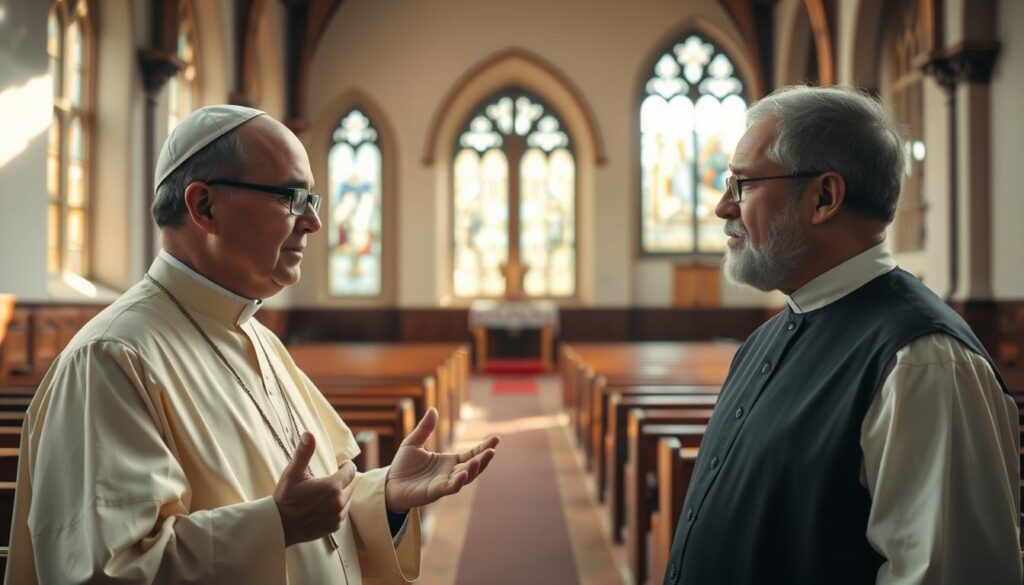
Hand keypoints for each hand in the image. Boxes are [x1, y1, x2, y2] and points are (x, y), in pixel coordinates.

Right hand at [274, 432, 356, 545]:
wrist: (279, 525)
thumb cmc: (285, 498)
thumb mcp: (293, 472)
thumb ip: (304, 453)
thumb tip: (309, 433)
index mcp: (332, 487)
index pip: (351, 471)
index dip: (345, 465)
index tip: (338, 465)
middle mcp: (339, 503)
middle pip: (351, 484)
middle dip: (343, 479)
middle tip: (328, 478)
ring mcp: (337, 516)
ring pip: (348, 498)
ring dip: (341, 493)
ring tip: (324, 492)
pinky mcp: (334, 526)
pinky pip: (343, 512)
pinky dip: (337, 506)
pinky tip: (324, 505)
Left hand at [385, 408, 499, 512]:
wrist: (389, 484)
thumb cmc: (402, 466)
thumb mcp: (413, 442)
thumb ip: (424, 428)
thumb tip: (433, 409)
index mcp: (449, 461)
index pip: (471, 454)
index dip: (483, 447)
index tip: (496, 438)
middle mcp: (450, 473)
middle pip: (473, 466)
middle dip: (484, 459)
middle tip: (493, 450)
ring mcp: (444, 483)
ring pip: (466, 477)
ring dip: (475, 469)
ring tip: (482, 458)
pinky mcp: (435, 492)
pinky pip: (450, 487)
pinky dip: (458, 482)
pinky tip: (464, 473)